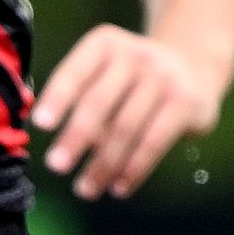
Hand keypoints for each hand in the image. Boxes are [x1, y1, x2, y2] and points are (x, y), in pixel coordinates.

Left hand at [33, 25, 231, 199]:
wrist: (193, 65)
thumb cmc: (132, 79)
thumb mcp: (107, 72)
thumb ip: (84, 99)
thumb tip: (67, 149)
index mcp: (105, 44)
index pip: (76, 71)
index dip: (58, 97)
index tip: (40, 124)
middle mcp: (136, 55)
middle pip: (100, 101)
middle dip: (76, 136)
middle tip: (56, 166)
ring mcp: (164, 77)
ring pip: (126, 128)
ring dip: (103, 164)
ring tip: (85, 189)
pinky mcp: (186, 102)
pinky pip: (154, 141)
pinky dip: (134, 169)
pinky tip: (119, 187)